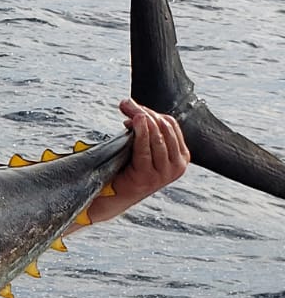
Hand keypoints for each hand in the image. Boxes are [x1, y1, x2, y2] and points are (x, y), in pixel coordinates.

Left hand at [82, 99, 189, 224]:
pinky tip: (134, 122)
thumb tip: (135, 111)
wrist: (117, 194)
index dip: (152, 112)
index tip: (133, 106)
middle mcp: (178, 165)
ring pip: (157, 136)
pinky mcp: (150, 176)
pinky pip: (145, 149)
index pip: (171, 125)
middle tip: (126, 104)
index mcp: (181, 156)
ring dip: (140, 119)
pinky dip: (140, 133)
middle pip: (164, 128)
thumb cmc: (129, 167)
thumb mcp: (144, 147)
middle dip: (144, 112)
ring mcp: (165, 172)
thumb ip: (145, 131)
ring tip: (128, 109)